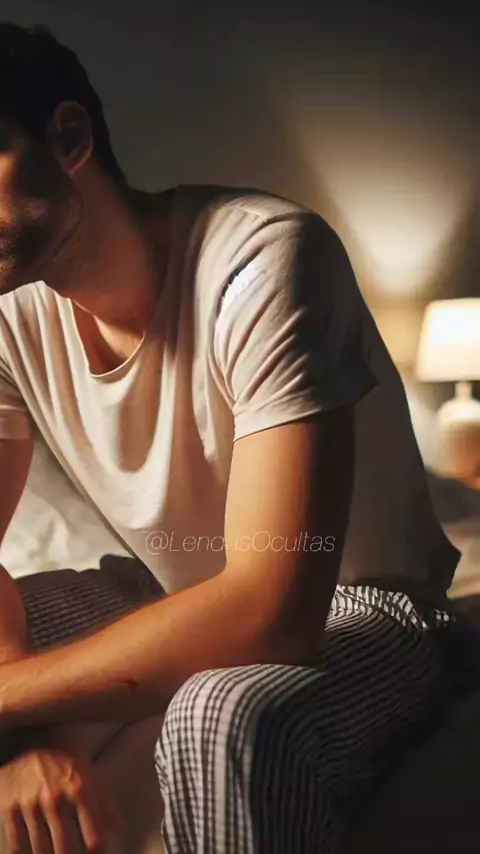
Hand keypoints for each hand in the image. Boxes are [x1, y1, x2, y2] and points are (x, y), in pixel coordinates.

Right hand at [0, 746, 122, 852]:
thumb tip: (119, 828)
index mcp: (79, 788)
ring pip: (41, 850)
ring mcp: (30, 805)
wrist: (27, 739)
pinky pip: (17, 845)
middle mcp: (55, 798)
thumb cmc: (63, 756)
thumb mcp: (88, 769)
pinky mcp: (10, 809)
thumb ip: (104, 800)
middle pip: (65, 848)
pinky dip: (24, 853)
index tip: (97, 853)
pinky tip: (31, 852)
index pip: (93, 835)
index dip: (97, 850)